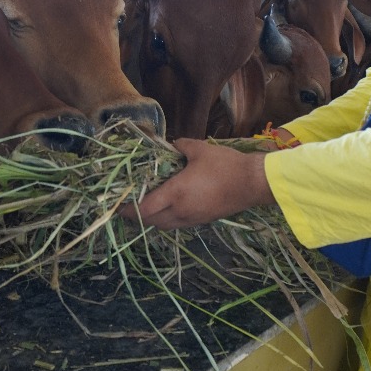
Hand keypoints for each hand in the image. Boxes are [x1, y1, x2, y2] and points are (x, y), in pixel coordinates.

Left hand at [126, 138, 275, 230]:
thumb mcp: (199, 149)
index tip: (117, 205)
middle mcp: (180, 211)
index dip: (127, 210)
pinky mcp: (202, 221)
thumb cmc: (226, 165)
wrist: (253, 183)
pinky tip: (168, 207)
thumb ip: (180, 146)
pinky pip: (177, 224)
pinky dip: (167, 219)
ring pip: (164, 226)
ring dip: (152, 219)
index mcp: (176, 194)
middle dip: (136, 216)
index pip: (143, 209)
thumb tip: (171, 144)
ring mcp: (192, 219)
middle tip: (128, 205)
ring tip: (146, 207)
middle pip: (150, 221)